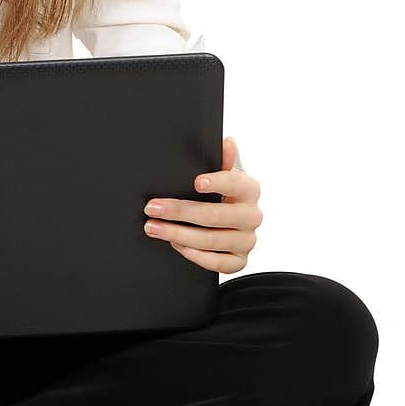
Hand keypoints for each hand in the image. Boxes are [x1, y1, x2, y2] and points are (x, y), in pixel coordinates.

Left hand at [142, 136, 261, 273]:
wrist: (232, 224)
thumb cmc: (223, 193)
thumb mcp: (224, 173)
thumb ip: (224, 159)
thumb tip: (227, 142)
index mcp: (250, 190)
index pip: (236, 184)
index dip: (218, 182)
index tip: (196, 182)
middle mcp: (252, 216)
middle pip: (215, 216)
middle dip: (180, 211)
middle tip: (153, 207)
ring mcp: (247, 241)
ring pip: (211, 241)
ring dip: (177, 234)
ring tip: (153, 227)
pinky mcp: (239, 261)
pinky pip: (215, 263)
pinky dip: (192, 254)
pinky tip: (174, 243)